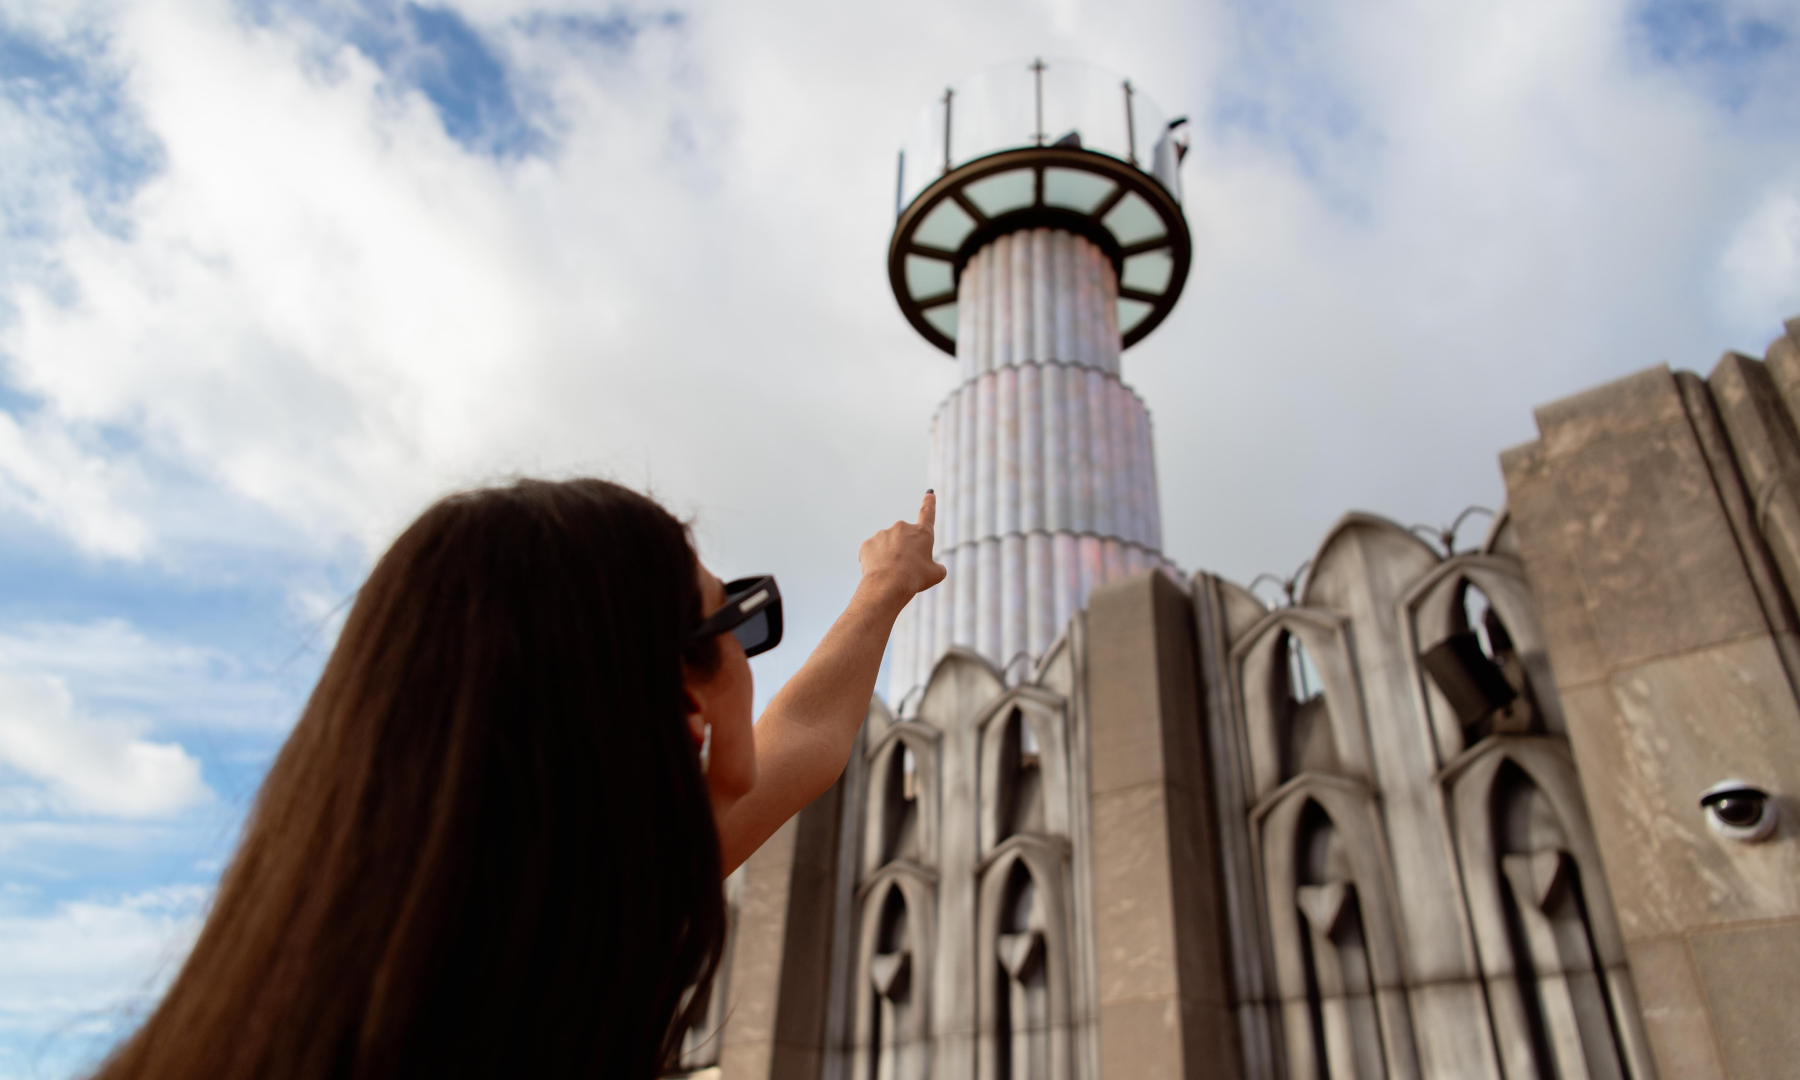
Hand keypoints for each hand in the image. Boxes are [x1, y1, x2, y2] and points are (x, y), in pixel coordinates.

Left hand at [857, 491, 947, 610]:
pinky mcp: (868, 543)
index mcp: (921, 533)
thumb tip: (933, 567)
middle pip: (904, 541)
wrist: (888, 584)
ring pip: (887, 548)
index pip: (927, 513)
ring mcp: (883, 534)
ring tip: (892, 574)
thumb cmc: (915, 578)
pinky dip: (876, 563)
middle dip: (904, 552)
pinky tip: (879, 572)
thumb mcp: (935, 575)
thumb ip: (936, 567)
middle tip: (906, 570)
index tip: (929, 493)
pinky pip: (873, 553)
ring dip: (889, 558)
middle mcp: (902, 528)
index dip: (929, 503)